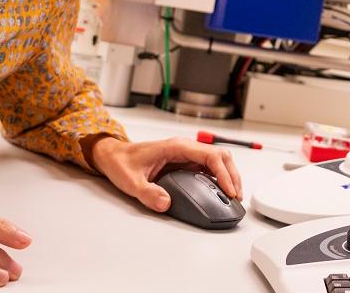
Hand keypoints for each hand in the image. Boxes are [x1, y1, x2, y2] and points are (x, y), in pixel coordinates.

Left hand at [89, 136, 243, 212]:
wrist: (113, 156)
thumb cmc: (121, 162)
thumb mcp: (130, 181)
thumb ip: (148, 193)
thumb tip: (165, 203)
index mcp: (176, 147)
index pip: (210, 155)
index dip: (224, 173)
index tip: (229, 190)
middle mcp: (185, 148)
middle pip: (220, 156)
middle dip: (232, 175)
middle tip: (236, 196)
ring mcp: (186, 155)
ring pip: (217, 160)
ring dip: (228, 176)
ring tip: (233, 195)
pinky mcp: (184, 162)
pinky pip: (208, 167)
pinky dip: (219, 178)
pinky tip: (220, 191)